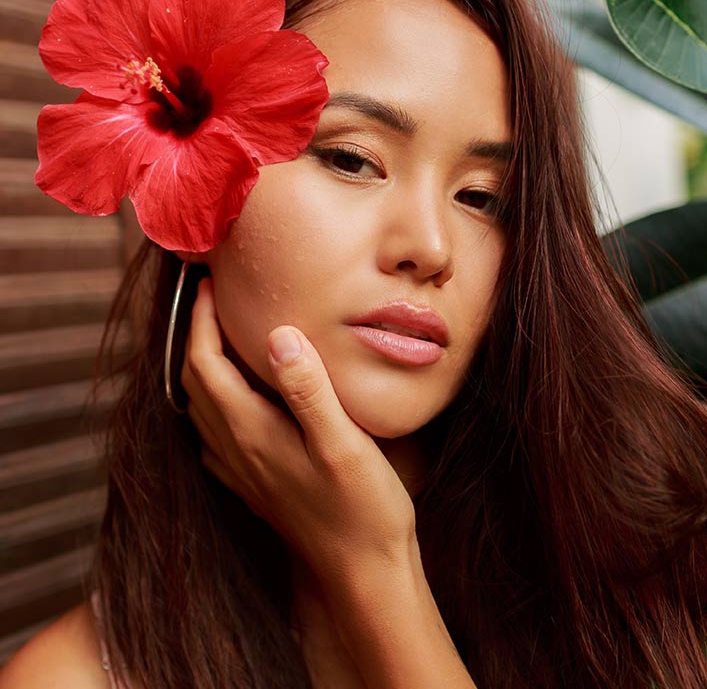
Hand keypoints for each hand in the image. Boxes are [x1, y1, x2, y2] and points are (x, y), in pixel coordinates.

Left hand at [180, 277, 417, 582]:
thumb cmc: (362, 509)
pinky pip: (214, 435)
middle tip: (211, 299)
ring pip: (200, 408)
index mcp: (253, 431)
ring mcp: (241, 470)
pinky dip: (212, 403)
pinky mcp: (253, 485)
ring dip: (199, 367)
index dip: (201, 320)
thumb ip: (309, 389)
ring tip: (218, 336)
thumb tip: (279, 334)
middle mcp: (236, 449)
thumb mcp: (345, 444)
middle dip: (194, 334)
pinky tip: (231, 399)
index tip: (208, 283)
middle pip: (194, 382)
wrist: (361, 572)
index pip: (205, 364)